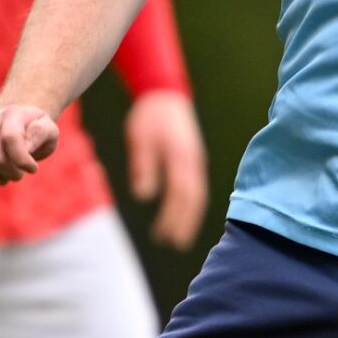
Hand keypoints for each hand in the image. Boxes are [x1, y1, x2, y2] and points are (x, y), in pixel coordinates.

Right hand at [0, 105, 60, 187]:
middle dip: (13, 174)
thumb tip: (26, 146)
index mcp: (11, 113)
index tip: (33, 169)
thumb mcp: (48, 131)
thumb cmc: (35, 131)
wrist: (16, 123)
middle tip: (20, 173)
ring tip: (8, 174)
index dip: (22, 160)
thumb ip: (40, 134)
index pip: (11, 139)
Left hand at [124, 89, 207, 247]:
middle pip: (193, 200)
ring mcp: (196, 161)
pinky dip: (191, 204)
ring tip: (180, 235)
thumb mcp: (139, 139)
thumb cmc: (149, 117)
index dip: (173, 218)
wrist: (165, 93)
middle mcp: (193, 162)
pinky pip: (196, 187)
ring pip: (197, 195)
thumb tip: (143, 196)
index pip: (179, 195)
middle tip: (176, 244)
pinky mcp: (193, 160)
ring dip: (189, 217)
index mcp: (180, 158)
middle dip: (185, 223)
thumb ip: (142, 167)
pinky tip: (183, 213)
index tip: (164, 237)